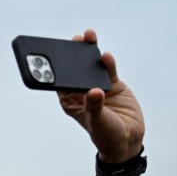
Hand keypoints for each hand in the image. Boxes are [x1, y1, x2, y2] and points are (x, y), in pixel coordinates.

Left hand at [57, 29, 143, 162]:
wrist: (127, 139)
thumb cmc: (106, 134)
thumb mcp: (97, 121)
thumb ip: (95, 106)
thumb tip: (95, 91)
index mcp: (70, 101)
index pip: (59, 83)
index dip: (53, 70)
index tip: (49, 57)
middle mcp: (82, 91)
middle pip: (75, 70)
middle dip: (73, 55)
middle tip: (72, 41)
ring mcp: (97, 85)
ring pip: (91, 65)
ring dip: (89, 51)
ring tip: (87, 36)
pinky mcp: (113, 84)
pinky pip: (108, 69)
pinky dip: (107, 62)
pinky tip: (105, 55)